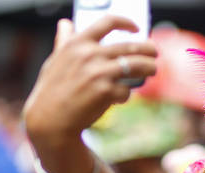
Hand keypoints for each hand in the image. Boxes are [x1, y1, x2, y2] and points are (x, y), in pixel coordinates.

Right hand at [23, 16, 156, 153]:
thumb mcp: (55, 60)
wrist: (50, 120)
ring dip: (149, 67)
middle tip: (154, 53)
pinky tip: (119, 99)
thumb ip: (64, 41)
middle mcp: (89, 54)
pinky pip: (126, 91)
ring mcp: (98, 73)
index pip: (108, 22)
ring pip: (135, 66)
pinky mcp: (105, 92)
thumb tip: (65, 23)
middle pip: (130, 46)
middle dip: (148, 49)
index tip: (136, 28)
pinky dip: (125, 95)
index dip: (127, 23)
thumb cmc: (51, 91)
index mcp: (78, 43)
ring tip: (153, 70)